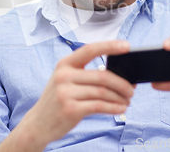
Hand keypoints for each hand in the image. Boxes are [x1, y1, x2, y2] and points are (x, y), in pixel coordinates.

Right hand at [19, 40, 134, 147]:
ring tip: (127, 101)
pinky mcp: (70, 109)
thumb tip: (119, 75)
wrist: (38, 124)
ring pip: (103, 92)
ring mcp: (66, 93)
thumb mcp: (66, 81)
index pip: (90, 49)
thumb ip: (86, 75)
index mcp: (64, 64)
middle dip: (122, 83)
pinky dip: (114, 108)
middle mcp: (63, 76)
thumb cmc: (58, 100)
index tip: (127, 46)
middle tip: (131, 90)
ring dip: (119, 98)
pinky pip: (99, 106)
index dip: (109, 46)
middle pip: (102, 76)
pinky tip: (120, 109)